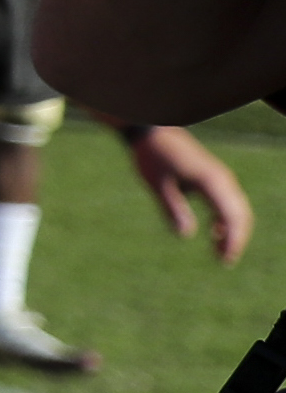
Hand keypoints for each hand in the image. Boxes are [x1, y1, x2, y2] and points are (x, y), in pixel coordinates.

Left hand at [128, 120, 257, 261]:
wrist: (152, 131)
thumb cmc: (152, 157)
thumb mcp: (158, 185)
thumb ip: (172, 208)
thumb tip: (186, 235)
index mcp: (211, 181)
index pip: (232, 216)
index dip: (233, 240)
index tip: (226, 259)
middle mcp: (222, 179)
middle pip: (241, 215)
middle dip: (236, 240)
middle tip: (224, 262)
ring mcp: (221, 178)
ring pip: (238, 209)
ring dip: (233, 231)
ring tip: (220, 254)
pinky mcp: (215, 178)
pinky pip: (229, 203)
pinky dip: (227, 220)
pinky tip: (215, 234)